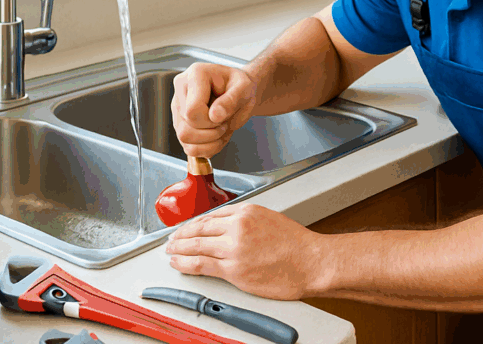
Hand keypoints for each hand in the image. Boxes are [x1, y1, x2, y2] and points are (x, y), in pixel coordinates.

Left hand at [164, 203, 325, 300]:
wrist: (312, 262)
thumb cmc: (297, 245)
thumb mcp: (270, 218)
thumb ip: (246, 221)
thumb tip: (226, 228)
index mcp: (246, 211)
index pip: (210, 215)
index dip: (193, 223)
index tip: (185, 227)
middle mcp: (237, 227)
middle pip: (198, 229)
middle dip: (180, 235)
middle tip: (170, 239)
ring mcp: (234, 249)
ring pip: (195, 246)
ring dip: (178, 249)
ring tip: (170, 251)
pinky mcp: (233, 270)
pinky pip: (201, 265)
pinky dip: (185, 264)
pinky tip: (178, 263)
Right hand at [171, 63, 258, 157]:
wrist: (239, 92)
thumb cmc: (240, 86)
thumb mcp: (245, 88)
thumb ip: (231, 100)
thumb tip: (214, 115)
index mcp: (195, 75)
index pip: (192, 111)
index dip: (210, 121)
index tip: (224, 114)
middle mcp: (181, 90)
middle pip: (186, 129)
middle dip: (211, 132)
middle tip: (225, 122)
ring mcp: (178, 108)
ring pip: (184, 140)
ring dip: (209, 142)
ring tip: (222, 129)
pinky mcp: (180, 123)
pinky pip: (188, 147)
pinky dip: (206, 148)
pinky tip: (217, 137)